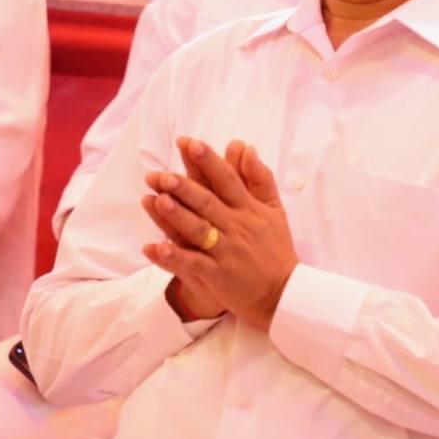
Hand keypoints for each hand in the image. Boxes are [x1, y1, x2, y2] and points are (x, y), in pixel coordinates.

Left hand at [141, 138, 299, 330]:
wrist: (283, 294)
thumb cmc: (276, 249)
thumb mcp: (274, 210)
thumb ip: (260, 178)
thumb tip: (245, 147)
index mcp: (249, 210)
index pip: (227, 179)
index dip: (208, 161)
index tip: (189, 143)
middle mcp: (237, 228)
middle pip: (208, 203)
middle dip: (185, 187)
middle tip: (163, 173)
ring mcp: (226, 253)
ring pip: (198, 231)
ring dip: (177, 216)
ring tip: (157, 200)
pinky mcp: (217, 276)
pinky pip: (192, 265)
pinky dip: (174, 257)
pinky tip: (154, 247)